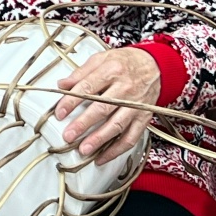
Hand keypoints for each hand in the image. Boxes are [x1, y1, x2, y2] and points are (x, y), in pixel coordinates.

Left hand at [54, 47, 160, 164]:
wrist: (156, 66)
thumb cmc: (126, 62)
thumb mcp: (102, 58)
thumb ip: (81, 72)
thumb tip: (61, 85)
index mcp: (112, 71)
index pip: (88, 87)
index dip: (72, 101)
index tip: (60, 113)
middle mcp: (125, 88)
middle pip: (102, 108)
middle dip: (84, 124)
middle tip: (69, 135)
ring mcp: (136, 105)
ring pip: (117, 125)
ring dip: (99, 139)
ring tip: (84, 149)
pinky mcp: (144, 118)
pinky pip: (131, 137)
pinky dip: (116, 150)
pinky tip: (102, 157)